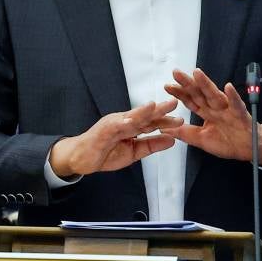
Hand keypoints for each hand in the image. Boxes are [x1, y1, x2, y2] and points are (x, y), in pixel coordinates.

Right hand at [48, 100, 181, 178]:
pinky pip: (115, 126)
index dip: (165, 120)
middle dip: (159, 109)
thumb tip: (172, 140)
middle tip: (175, 102)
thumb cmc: (104, 152)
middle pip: (144, 115)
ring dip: (143, 112)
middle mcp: (124, 121)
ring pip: (131, 117)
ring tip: (155, 107)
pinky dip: (123, 123)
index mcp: (131, 126)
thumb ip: (151, 145)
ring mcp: (113, 124)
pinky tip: (131, 121)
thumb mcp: (134, 152)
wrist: (80, 158)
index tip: (181, 119)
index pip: (151, 122)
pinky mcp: (103, 130)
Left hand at [161, 68, 261, 164]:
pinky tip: (228, 87)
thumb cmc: (228, 142)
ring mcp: (228, 110)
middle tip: (176, 73)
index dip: (179, 93)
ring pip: (215, 95)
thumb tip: (165, 129)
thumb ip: (185, 133)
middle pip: (200, 94)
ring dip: (206, 84)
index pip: (190, 100)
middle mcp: (216, 108)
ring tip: (197, 73)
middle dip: (188, 83)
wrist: (249, 150)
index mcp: (207, 112)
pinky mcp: (241, 115)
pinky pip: (236, 105)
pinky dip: (233, 96)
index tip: (167, 86)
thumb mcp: (202, 140)